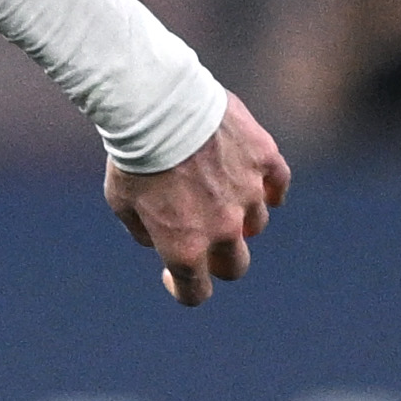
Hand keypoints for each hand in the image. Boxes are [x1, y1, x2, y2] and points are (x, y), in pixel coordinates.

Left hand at [105, 95, 289, 306]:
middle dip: (220, 261)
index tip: (175, 274)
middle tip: (206, 240)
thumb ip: (147, 232)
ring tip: (219, 195)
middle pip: (236, 266)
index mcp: (186, 246)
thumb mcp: (122, 203)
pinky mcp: (266, 160)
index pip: (197, 292)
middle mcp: (224, 227)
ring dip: (241, 218)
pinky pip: (279, 185)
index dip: (185, 288)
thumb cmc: (132, 157)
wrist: (157, 107)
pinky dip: (270, 189)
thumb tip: (163, 242)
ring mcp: (250, 193)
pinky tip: (258, 184)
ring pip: (257, 224)